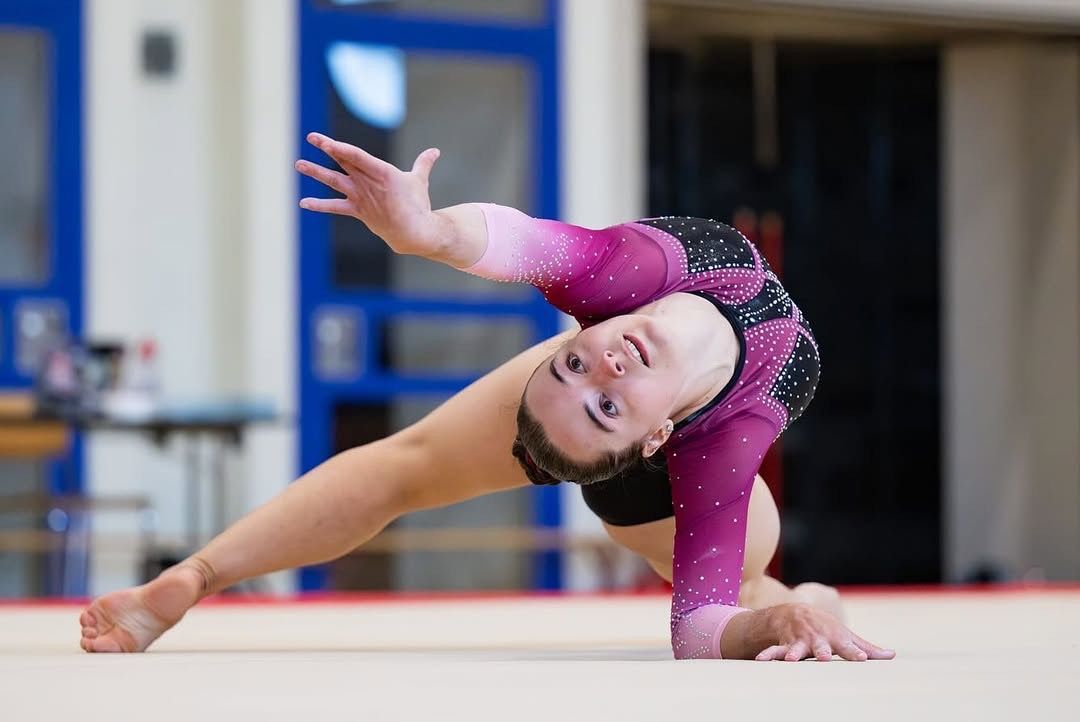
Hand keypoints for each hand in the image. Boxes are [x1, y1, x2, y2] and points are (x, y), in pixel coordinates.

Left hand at [296, 132, 443, 257]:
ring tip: (298, 164)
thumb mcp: (419, 180)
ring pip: (334, 181)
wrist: (412, 232)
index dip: (338, 147)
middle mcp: (367, 183)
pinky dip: (319, 205)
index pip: (355, 156)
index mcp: (382, 172)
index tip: (323, 141)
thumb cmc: (418, 205)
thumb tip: (435, 151)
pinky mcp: (358, 210)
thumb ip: (424, 163)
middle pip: (343, 162)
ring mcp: (360, 197)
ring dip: (316, 172)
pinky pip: (335, 207)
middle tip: (311, 137)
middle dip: (327, 149)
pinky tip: (303, 203)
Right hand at [756, 603, 894, 661]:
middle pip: (820, 646)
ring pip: (796, 648)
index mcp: (835, 638)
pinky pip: (775, 650)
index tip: (862, 658)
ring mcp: (799, 641)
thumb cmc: (825, 628)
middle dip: (822, 651)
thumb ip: (866, 647)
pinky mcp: (784, 644)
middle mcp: (817, 639)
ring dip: (794, 653)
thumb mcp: (845, 635)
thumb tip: (891, 655)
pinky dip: (768, 654)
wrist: (794, 612)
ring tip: (792, 660)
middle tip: (824, 657)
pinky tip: (760, 660)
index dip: (855, 652)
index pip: (848, 647)